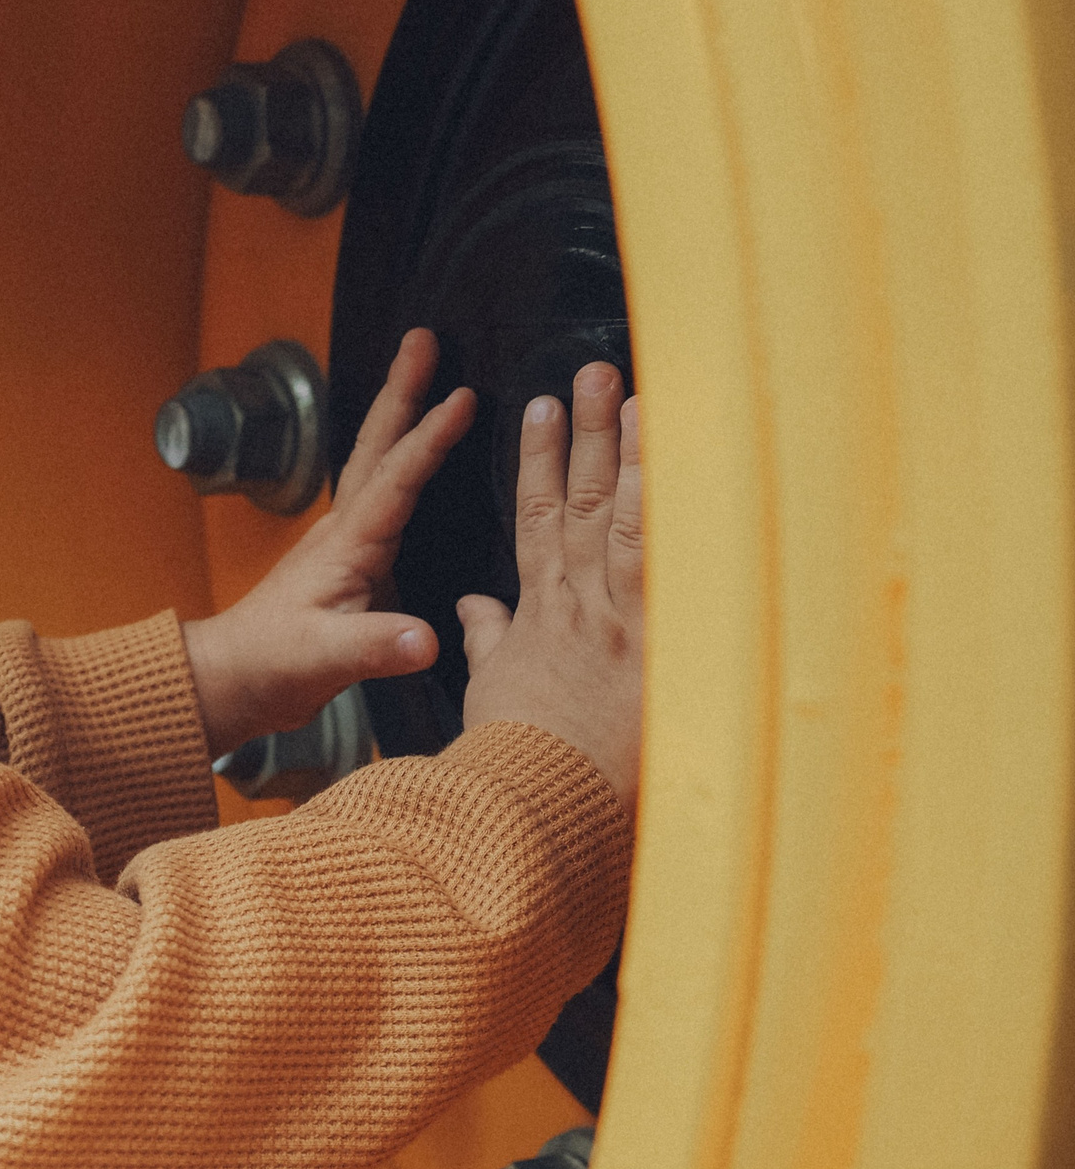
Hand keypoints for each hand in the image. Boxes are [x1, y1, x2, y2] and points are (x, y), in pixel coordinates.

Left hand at [181, 329, 474, 754]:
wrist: (232, 680)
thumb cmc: (270, 666)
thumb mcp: (324, 660)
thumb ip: (374, 648)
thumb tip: (424, 641)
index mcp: (346, 545)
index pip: (394, 479)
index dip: (428, 439)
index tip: (462, 398)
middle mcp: (343, 532)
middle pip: (376, 447)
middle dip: (401, 391)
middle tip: (422, 338)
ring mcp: (342, 542)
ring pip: (376, 463)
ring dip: (399, 417)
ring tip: (424, 375)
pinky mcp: (346, 561)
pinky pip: (381, 495)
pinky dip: (399, 462)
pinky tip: (413, 458)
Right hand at [458, 363, 643, 808]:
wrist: (537, 794)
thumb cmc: (515, 754)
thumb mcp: (489, 691)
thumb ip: (489, 642)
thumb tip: (472, 612)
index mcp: (537, 612)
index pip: (536, 518)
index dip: (538, 460)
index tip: (541, 410)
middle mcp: (579, 601)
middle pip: (582, 500)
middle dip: (588, 433)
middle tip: (594, 374)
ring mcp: (619, 618)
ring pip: (626, 519)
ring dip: (636, 455)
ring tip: (643, 399)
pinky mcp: (656, 641)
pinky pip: (671, 566)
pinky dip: (680, 518)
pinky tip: (696, 476)